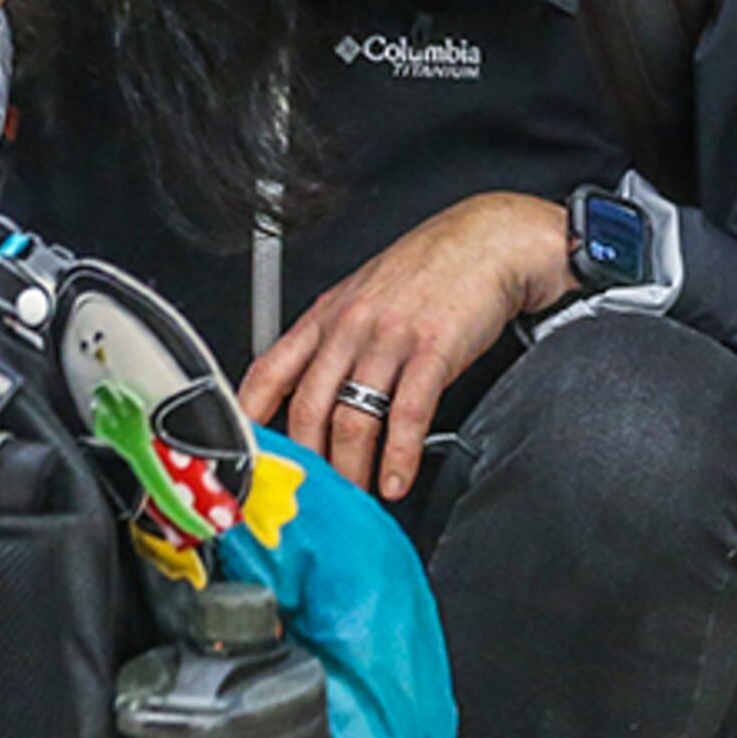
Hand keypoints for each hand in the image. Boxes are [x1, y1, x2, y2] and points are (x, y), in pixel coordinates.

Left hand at [245, 195, 576, 498]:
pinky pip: (407, 415)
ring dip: (353, 469)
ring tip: (358, 496)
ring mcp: (388, 339)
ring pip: (354, 419)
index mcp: (325, 316)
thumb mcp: (363, 297)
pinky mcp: (431, 350)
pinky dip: (400, 456)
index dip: (250, 420)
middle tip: (314, 497)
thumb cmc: (428, 271)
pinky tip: (397, 478)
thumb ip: (333, 341)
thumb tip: (311, 393)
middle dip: (309, 463)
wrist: (487, 240)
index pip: (268, 373)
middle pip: (308, 409)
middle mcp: (349, 327)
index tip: (249, 455)